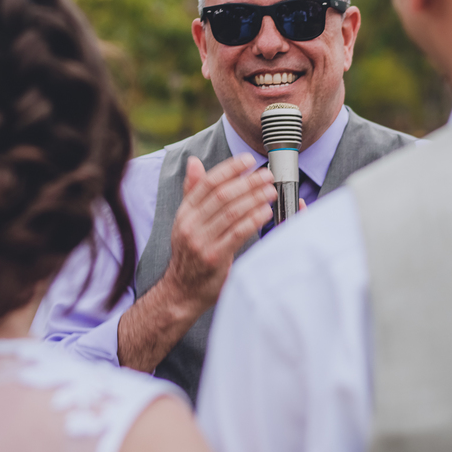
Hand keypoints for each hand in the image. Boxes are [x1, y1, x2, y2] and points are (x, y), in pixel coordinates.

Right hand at [164, 154, 274, 310]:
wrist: (181, 291)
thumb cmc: (190, 252)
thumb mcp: (186, 220)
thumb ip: (193, 191)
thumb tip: (194, 161)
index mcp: (184, 212)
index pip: (207, 183)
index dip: (229, 168)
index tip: (248, 160)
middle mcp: (190, 224)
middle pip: (222, 195)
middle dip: (247, 182)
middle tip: (266, 175)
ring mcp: (200, 241)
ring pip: (231, 212)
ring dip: (254, 198)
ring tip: (271, 191)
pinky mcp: (213, 257)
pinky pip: (237, 233)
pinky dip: (253, 220)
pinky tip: (266, 212)